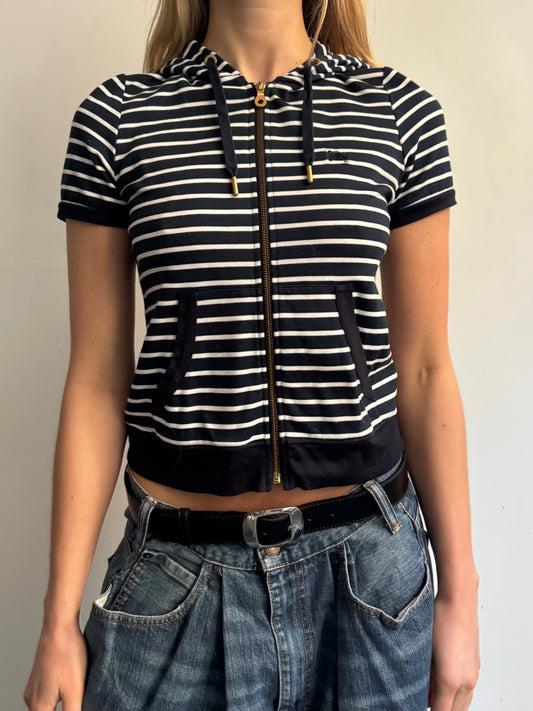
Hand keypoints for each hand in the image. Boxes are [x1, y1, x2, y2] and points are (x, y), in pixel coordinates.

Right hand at [23, 621, 86, 710]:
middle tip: (79, 698)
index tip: (75, 704)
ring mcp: (34, 688)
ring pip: (48, 707)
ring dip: (62, 705)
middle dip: (66, 709)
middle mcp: (32, 700)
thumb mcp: (75, 690)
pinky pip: (48, 696)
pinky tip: (72, 686)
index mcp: (39, 707)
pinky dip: (60, 697)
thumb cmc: (67, 654)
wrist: (59, 626)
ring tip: (78, 694)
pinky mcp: (39, 678)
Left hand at [428, 586, 480, 709]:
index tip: (415, 705)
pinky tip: (445, 685)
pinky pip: (468, 689)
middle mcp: (466, 680)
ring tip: (433, 696)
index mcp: (451, 680)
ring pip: (464, 702)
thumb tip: (421, 690)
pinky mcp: (475, 664)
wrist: (459, 599)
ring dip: (450, 703)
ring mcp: (473, 673)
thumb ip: (423, 676)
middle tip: (423, 701)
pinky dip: (458, 694)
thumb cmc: (440, 618)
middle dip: (441, 709)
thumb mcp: (424, 650)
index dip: (427, 709)